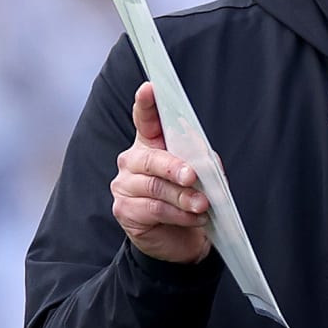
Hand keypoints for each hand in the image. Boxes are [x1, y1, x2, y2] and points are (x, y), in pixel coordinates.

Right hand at [112, 82, 211, 263]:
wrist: (181, 239)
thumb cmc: (188, 200)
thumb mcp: (199, 176)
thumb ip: (200, 162)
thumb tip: (203, 162)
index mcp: (149, 144)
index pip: (145, 119)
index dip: (146, 103)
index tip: (150, 88)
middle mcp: (132, 161)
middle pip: (150, 159)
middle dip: (174, 168)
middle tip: (192, 177)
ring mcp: (124, 186)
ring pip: (154, 187)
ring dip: (183, 197)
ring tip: (202, 205)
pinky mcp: (125, 210)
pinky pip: (154, 209)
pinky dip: (179, 214)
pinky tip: (193, 218)